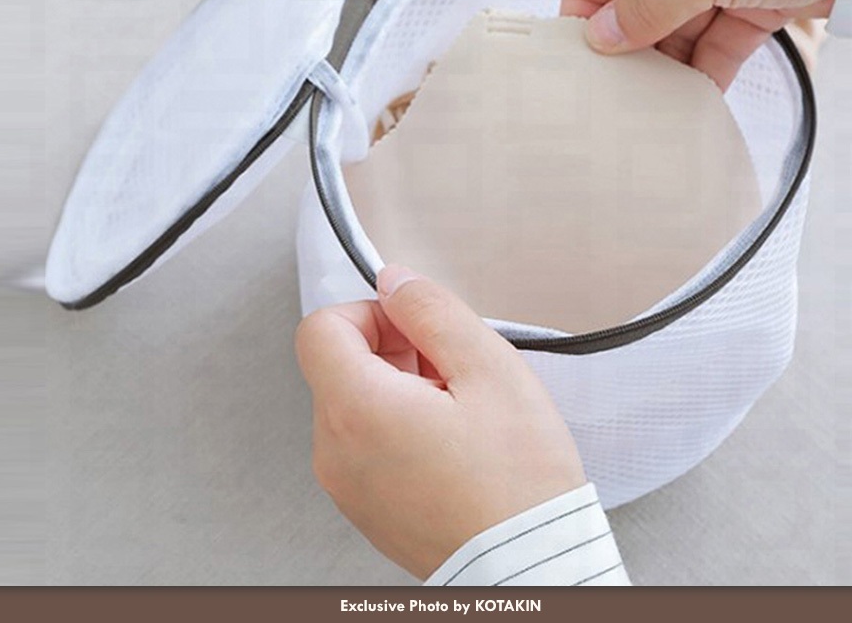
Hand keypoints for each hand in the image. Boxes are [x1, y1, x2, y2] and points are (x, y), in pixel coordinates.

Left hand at [294, 266, 586, 579]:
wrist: (531, 569)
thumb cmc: (517, 481)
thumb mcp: (488, 367)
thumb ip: (432, 310)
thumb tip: (395, 282)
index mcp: (356, 409)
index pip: (320, 328)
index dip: (369, 313)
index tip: (413, 326)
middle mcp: (335, 450)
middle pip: (337, 364)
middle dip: (392, 349)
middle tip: (450, 368)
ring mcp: (346, 485)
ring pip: (353, 402)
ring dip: (398, 387)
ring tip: (457, 408)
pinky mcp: (365, 507)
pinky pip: (364, 443)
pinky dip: (397, 426)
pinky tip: (450, 440)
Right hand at [561, 0, 851, 88]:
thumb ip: (645, 6)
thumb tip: (600, 38)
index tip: (577, 42)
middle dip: (630, 33)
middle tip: (613, 78)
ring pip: (675, 16)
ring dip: (666, 55)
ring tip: (649, 95)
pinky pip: (713, 34)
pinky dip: (703, 63)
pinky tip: (691, 94)